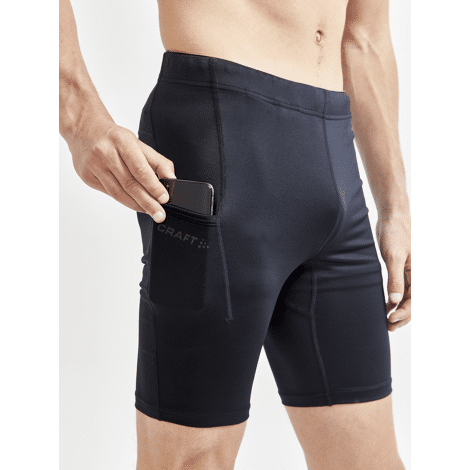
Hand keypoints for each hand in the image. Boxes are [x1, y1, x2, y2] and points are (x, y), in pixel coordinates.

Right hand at [68, 120, 175, 222]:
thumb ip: (157, 162)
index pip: (140, 169)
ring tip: (149, 212)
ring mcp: (93, 165)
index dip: (153, 186)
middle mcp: (105, 152)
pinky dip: (124, 200)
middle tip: (159, 214)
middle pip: (130, 184)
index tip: (164, 198)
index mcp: (121, 141)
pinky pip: (109, 193)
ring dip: (136, 205)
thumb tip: (171, 180)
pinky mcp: (86, 176)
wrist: (84, 129)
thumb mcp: (138, 143)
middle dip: (147, 202)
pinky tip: (134, 204)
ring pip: (118, 193)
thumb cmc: (114, 138)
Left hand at [376, 213, 410, 330]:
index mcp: (421, 273)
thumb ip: (395, 279)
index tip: (390, 319)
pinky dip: (395, 300)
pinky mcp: (402, 269)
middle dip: (403, 316)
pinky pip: (402, 289)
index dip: (405, 313)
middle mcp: (418, 275)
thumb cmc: (395, 232)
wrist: (391, 216)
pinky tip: (386, 307)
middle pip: (414, 302)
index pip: (416, 300)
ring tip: (386, 321)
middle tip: (388, 327)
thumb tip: (396, 301)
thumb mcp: (394, 256)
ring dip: (399, 310)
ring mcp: (411, 273)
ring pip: (408, 298)